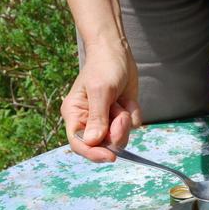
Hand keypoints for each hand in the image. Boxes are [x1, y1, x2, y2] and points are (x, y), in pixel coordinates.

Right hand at [61, 38, 141, 161]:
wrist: (118, 53)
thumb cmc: (104, 67)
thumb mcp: (100, 90)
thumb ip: (97, 117)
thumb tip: (91, 142)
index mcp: (74, 115)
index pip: (79, 144)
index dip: (94, 153)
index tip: (111, 156)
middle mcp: (88, 122)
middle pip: (104, 145)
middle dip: (117, 132)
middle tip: (121, 114)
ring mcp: (106, 121)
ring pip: (121, 138)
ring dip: (126, 120)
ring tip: (122, 102)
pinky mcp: (121, 117)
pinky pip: (133, 126)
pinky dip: (134, 112)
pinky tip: (127, 98)